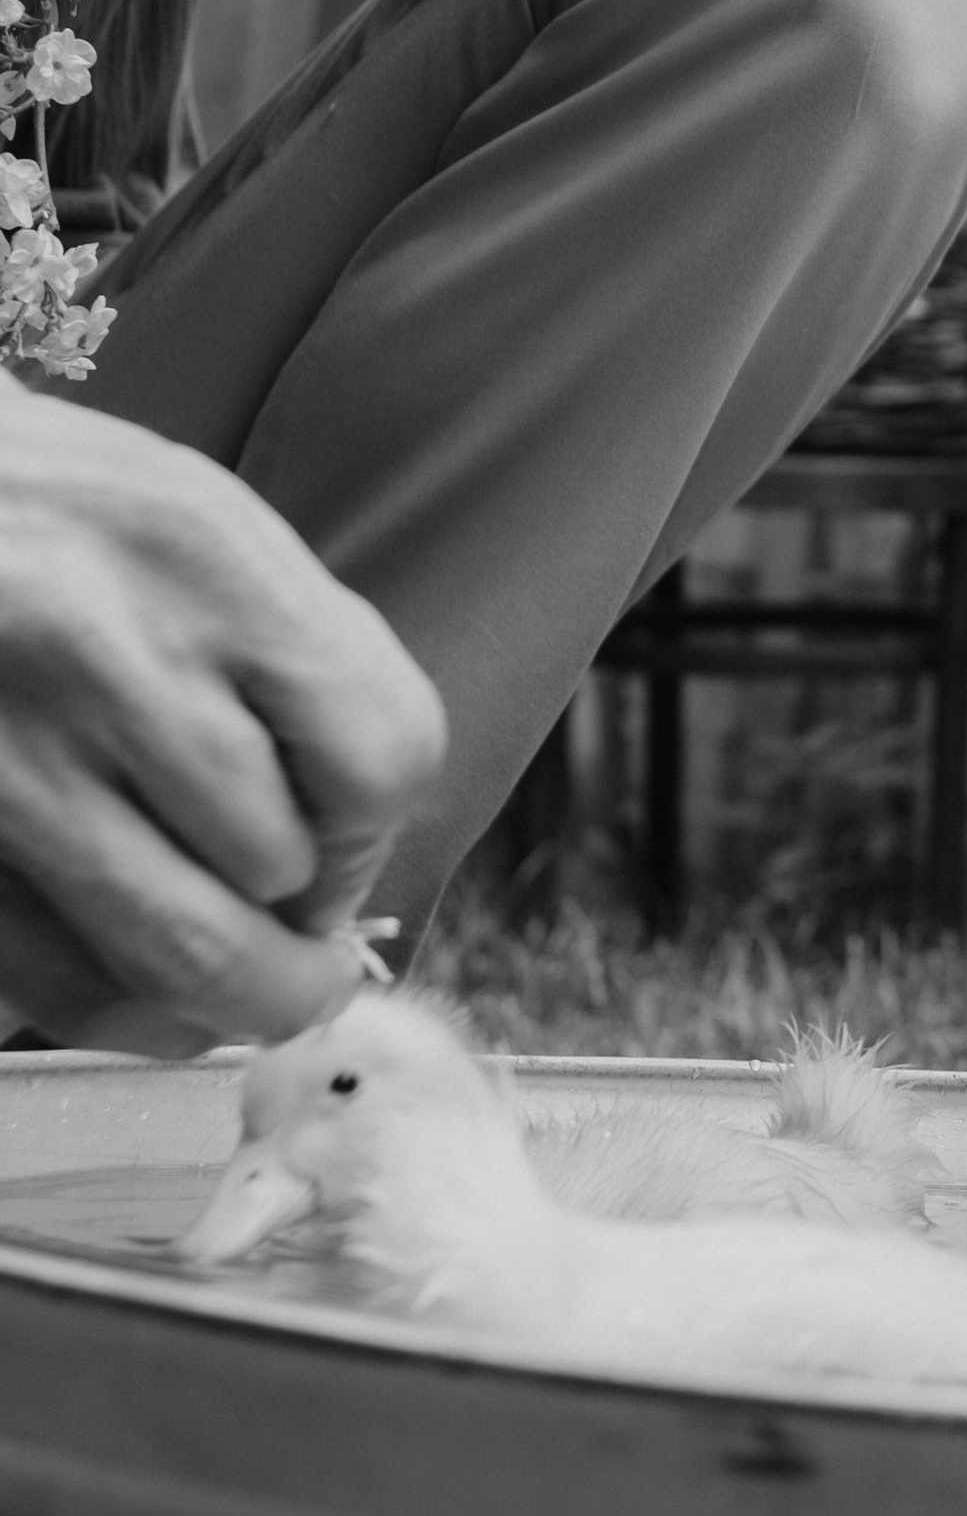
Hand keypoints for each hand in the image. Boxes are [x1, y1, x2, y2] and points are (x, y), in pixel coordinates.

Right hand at [0, 389, 446, 1052]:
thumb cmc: (33, 506)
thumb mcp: (184, 519)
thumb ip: (285, 657)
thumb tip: (349, 846)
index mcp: (195, 551)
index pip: (379, 754)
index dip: (372, 827)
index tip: (340, 836)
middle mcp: (98, 649)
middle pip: (283, 874)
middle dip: (308, 940)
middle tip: (307, 956)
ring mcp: (6, 756)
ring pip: (180, 952)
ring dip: (225, 987)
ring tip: (229, 968)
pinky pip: (61, 982)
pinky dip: (121, 1008)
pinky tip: (133, 976)